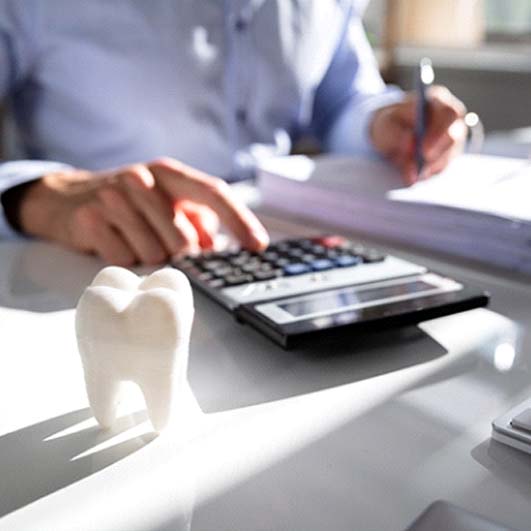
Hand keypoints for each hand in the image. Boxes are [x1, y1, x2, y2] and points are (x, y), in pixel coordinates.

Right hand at [18, 158, 268, 264]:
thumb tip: (216, 249)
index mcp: (168, 173)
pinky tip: (115, 241)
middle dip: (179, 254)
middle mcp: (142, 179)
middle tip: (162, 245)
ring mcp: (113, 197)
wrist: (66, 198)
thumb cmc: (129, 203)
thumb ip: (197, 221)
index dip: (240, 220)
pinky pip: (125, 260)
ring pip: (155, 254)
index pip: (214, 193)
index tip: (258, 245)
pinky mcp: (90, 219)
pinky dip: (125, 259)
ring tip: (133, 238)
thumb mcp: (166, 202)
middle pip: (183, 240)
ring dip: (150, 258)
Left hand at [370, 86, 466, 184]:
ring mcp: (452, 137)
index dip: (439, 133)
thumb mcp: (385, 124)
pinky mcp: (447, 155)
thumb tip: (410, 142)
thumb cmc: (389, 123)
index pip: (449, 114)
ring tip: (409, 174)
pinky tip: (413, 175)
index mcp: (437, 100)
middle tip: (419, 169)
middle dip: (436, 155)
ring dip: (428, 167)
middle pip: (454, 136)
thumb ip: (395, 132)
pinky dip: (426, 173)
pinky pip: (441, 167)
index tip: (424, 151)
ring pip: (448, 155)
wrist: (388, 134)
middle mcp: (450, 119)